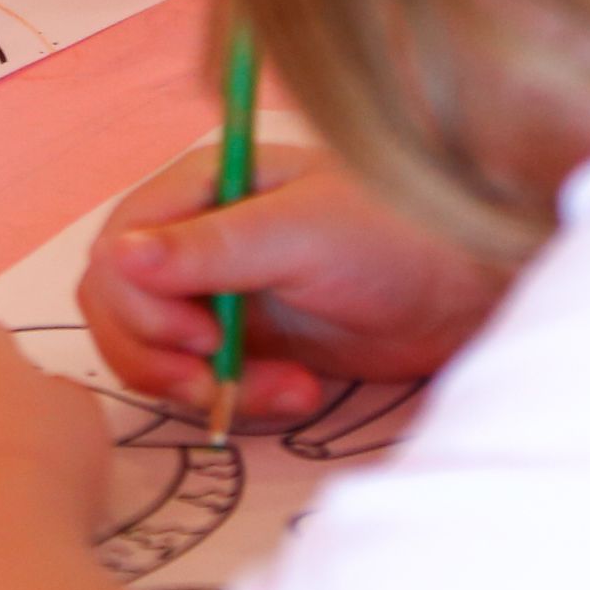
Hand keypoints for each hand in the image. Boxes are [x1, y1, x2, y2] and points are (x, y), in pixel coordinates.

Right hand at [79, 142, 517, 425]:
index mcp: (201, 187)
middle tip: (218, 382)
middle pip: (118, 309)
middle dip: (160, 358)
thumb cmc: (396, 232)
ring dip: (204, 388)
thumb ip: (207, 247)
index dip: (139, 306)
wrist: (473, 286)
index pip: (116, 251)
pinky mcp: (250, 343)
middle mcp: (197, 237)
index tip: (200, 340)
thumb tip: (115, 256)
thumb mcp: (300, 233)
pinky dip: (240, 401)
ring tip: (283, 391)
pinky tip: (300, 393)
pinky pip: (204, 385)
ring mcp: (220, 293)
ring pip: (154, 355)